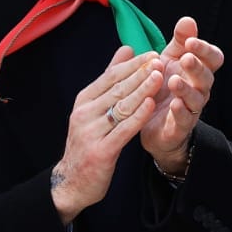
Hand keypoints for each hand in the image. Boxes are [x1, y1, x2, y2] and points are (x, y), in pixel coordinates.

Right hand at [50, 47, 164, 224]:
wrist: (72, 182)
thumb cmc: (88, 142)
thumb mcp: (93, 109)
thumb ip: (110, 80)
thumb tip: (126, 49)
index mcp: (84, 101)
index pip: (110, 77)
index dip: (132, 64)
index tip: (152, 54)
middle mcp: (85, 113)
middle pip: (117, 89)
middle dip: (140, 73)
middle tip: (160, 60)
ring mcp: (91, 132)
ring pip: (121, 107)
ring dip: (141, 90)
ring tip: (160, 76)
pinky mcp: (101, 151)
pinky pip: (123, 130)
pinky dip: (137, 116)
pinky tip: (151, 104)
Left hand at [141, 16, 224, 175]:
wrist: (154, 126)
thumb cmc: (164, 88)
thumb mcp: (169, 61)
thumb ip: (179, 42)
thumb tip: (188, 20)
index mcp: (197, 71)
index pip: (212, 58)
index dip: (205, 49)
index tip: (191, 41)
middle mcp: (199, 89)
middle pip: (206, 77)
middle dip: (197, 66)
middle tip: (186, 58)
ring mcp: (191, 109)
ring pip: (196, 98)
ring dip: (186, 89)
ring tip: (174, 81)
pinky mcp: (179, 126)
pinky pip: (184, 119)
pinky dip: (180, 112)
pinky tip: (173, 104)